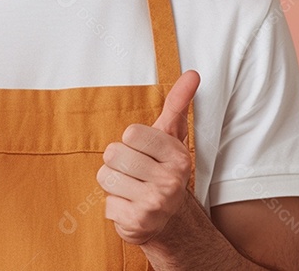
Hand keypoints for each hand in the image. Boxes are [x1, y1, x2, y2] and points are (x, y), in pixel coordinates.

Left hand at [98, 69, 199, 244]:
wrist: (170, 220)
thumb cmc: (163, 167)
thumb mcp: (172, 136)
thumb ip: (179, 104)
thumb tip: (192, 74)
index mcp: (177, 156)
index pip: (132, 133)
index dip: (131, 141)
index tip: (144, 151)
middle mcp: (170, 181)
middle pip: (114, 154)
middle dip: (118, 162)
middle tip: (134, 171)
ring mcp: (155, 204)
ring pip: (106, 177)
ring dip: (113, 182)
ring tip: (130, 188)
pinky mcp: (138, 223)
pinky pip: (106, 204)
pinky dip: (113, 205)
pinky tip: (129, 206)